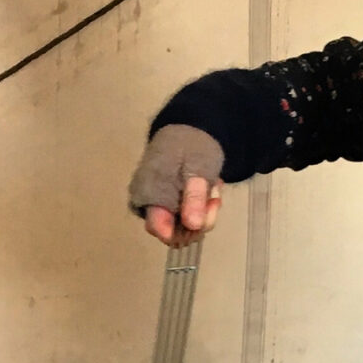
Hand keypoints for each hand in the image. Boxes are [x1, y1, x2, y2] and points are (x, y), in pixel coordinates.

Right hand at [128, 124, 225, 246]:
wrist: (189, 130)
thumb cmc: (190, 145)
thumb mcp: (197, 169)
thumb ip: (194, 197)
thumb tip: (193, 225)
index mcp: (148, 193)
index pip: (159, 228)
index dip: (181, 233)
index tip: (201, 222)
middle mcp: (148, 203)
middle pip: (173, 230)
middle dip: (199, 219)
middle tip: (214, 199)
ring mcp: (158, 203)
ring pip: (182, 225)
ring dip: (203, 212)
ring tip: (212, 190)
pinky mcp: (168, 203)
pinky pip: (185, 216)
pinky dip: (200, 207)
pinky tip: (207, 192)